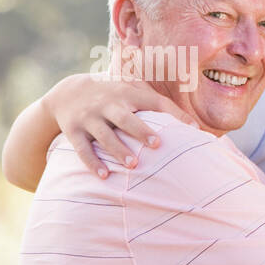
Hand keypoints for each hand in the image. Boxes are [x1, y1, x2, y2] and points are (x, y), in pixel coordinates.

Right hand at [43, 72, 197, 178]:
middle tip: (157, 144)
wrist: (67, 93)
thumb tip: (196, 125)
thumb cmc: (114, 95)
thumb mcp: (132, 88)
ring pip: (104, 135)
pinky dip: (92, 162)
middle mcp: (107, 104)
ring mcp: (89, 117)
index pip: (154, 102)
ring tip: (133, 165)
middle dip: (140, 131)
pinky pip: (82, 148)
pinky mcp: (73, 131)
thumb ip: (160, 102)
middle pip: (125, 118)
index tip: (193, 129)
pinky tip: (105, 176)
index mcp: (127, 93)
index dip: (174, 114)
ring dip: (118, 150)